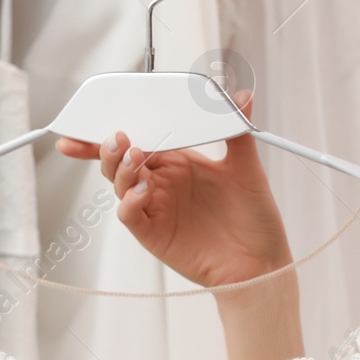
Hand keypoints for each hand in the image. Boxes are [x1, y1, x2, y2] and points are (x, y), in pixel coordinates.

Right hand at [54, 89, 291, 287]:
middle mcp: (163, 184)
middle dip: (107, 145)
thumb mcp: (247, 169)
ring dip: (120, 168)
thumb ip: (238, 130)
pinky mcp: (154, 234)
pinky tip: (143, 192)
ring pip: (121, 183)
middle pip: (121, 159)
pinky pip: (130, 216)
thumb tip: (241, 96)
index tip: (98, 111)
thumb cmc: (255, 219)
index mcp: (179, 163)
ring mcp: (156, 208)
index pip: (143, 138)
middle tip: (115, 135)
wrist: (262, 264)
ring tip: (134, 154)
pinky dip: (130, 202)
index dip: (118, 127)